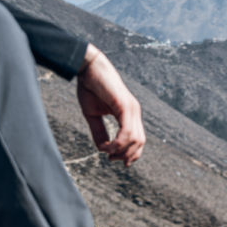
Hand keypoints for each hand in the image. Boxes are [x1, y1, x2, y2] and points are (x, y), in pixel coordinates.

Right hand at [76, 44, 144, 166]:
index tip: (114, 159)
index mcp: (129, 114)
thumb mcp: (92, 114)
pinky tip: (108, 146)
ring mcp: (131, 108)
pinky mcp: (124, 105)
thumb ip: (99, 131)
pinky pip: (127, 130)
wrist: (87, 67)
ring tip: (108, 152)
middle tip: (111, 159)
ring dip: (122, 151)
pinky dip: (119, 142)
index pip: (138, 140)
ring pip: (135, 139)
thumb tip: (103, 149)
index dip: (130, 153)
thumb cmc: (89, 87)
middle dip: (127, 155)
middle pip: (139, 142)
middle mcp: (134, 112)